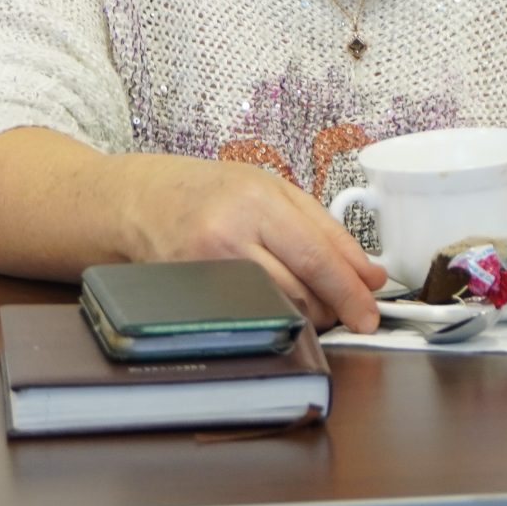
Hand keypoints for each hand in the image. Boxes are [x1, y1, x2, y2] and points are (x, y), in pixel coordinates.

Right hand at [110, 154, 386, 332]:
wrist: (135, 201)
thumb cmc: (203, 190)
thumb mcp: (268, 188)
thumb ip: (324, 229)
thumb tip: (370, 275)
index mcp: (255, 200)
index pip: (319, 258)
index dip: (352, 292)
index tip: (371, 312)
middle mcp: (228, 235)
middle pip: (302, 292)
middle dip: (333, 307)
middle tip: (343, 306)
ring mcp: (204, 268)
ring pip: (278, 311)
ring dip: (306, 314)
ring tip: (306, 299)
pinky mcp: (190, 295)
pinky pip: (249, 317)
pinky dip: (271, 316)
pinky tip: (272, 303)